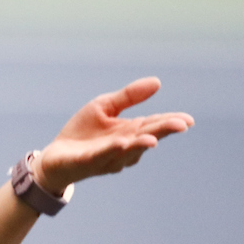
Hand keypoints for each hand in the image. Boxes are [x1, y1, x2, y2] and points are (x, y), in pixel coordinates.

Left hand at [33, 77, 192, 192]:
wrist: (55, 156)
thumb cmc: (83, 132)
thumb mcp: (105, 106)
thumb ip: (129, 96)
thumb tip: (157, 82)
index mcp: (130, 132)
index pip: (154, 126)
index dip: (171, 123)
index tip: (188, 120)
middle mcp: (123, 147)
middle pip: (146, 138)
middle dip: (163, 132)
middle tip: (181, 125)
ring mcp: (107, 157)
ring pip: (127, 151)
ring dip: (140, 144)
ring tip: (153, 138)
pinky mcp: (87, 162)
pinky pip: (101, 156)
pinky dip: (112, 150)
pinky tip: (121, 143)